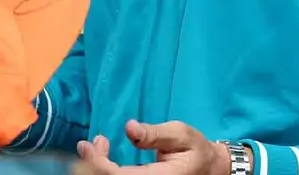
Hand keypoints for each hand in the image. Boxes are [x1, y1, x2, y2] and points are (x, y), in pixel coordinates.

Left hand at [78, 120, 235, 174]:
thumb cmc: (195, 149)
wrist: (210, 170)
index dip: (98, 164)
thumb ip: (155, 134)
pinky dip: (105, 171)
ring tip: (96, 146)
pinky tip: (103, 158)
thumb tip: (129, 128)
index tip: (91, 144)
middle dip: (92, 166)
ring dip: (97, 168)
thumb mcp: (180, 134)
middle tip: (88, 144)